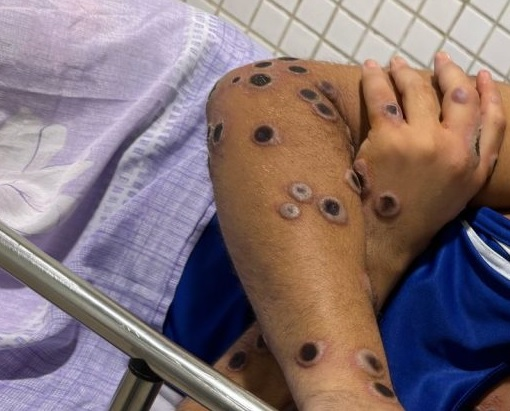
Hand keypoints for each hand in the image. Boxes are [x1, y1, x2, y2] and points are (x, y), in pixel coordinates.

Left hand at [357, 53, 504, 305]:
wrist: (386, 241)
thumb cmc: (416, 221)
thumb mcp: (455, 197)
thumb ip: (465, 166)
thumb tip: (457, 136)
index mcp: (474, 168)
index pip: (493, 122)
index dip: (489, 94)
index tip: (479, 76)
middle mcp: (455, 151)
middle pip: (458, 98)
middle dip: (449, 73)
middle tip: (438, 59)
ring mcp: (423, 142)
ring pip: (419, 91)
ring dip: (407, 72)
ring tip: (394, 64)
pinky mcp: (389, 139)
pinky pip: (383, 98)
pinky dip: (376, 79)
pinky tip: (371, 69)